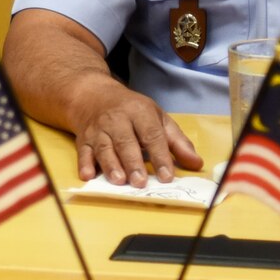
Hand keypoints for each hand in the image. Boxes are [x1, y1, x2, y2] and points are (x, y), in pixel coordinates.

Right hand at [72, 85, 202, 185]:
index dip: (160, 156)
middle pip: (126, 142)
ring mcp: (98, 130)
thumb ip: (177, 142)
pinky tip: (88, 176)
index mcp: (139, 112)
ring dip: (111, 165)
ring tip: (119, 181)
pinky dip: (84, 164)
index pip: (152, 135)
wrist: (92, 96)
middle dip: (133, 162)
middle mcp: (117, 119)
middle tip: (140, 182)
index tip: (167, 176)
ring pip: (104, 148)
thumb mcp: (157, 118)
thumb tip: (196, 164)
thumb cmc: (131, 111)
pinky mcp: (83, 139)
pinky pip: (83, 152)